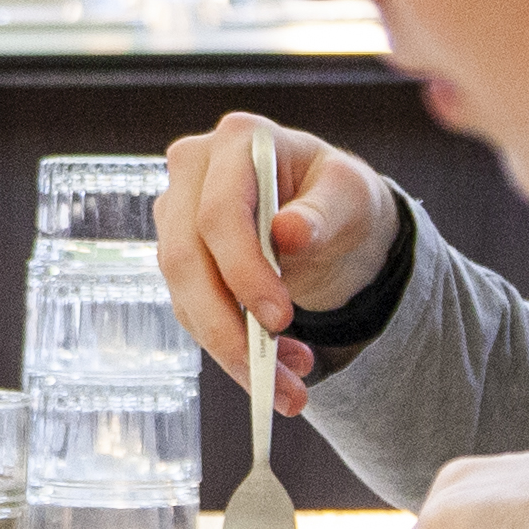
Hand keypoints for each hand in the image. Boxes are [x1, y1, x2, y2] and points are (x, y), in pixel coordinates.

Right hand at [154, 112, 396, 413]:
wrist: (327, 219)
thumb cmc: (339, 197)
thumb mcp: (352, 196)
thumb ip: (324, 211)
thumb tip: (289, 232)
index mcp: (237, 141)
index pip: (220, 212)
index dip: (244, 270)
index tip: (280, 319)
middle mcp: (193, 173)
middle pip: (187, 259)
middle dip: (228, 326)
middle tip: (274, 374)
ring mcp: (177, 216)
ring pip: (184, 295)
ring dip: (231, 349)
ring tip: (288, 387)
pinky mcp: (179, 259)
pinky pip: (192, 313)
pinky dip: (230, 350)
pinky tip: (274, 372)